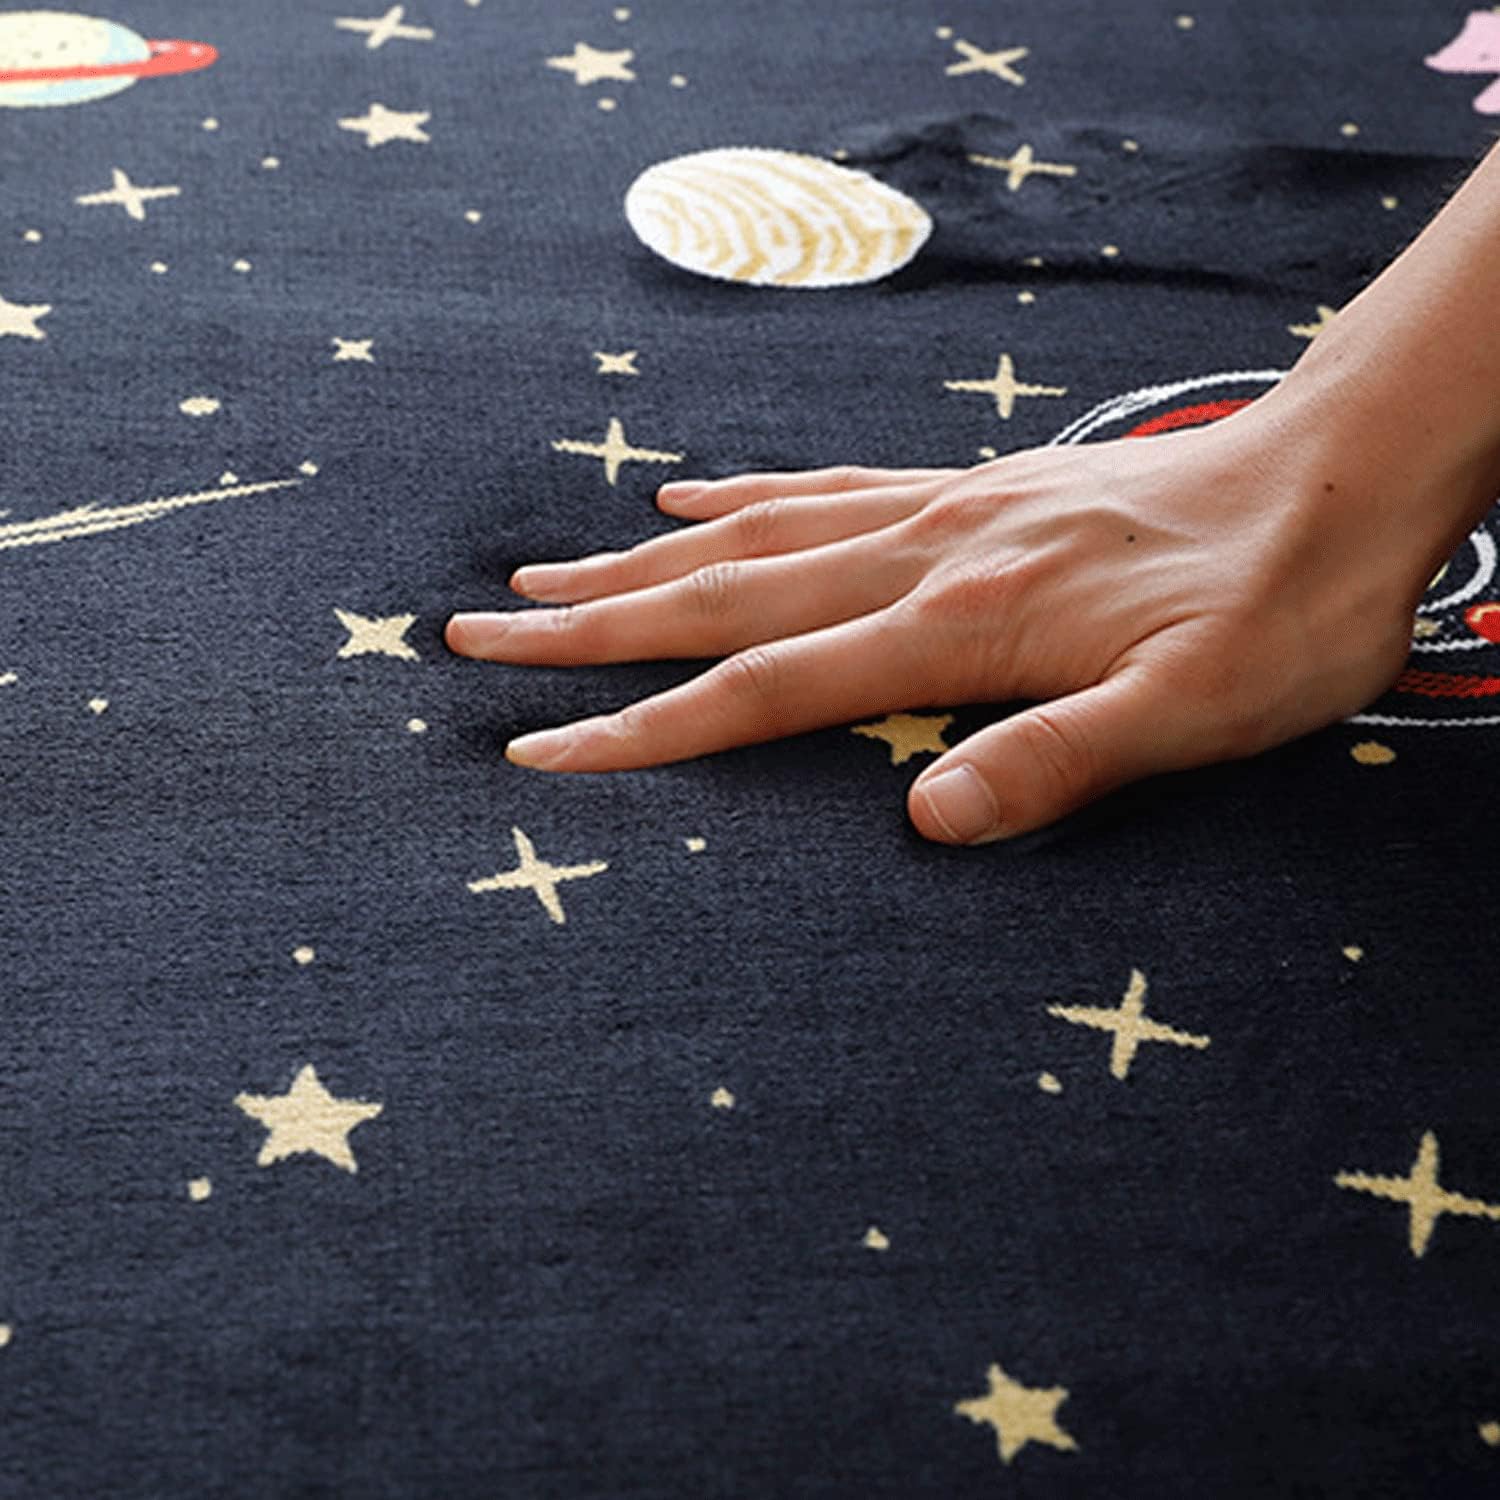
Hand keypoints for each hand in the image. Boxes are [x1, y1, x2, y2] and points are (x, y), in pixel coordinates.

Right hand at [445, 406, 1424, 843]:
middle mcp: (922, 554)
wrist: (1338, 478)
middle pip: (721, 596)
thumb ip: (1058, 761)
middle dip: (588, 630)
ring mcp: (936, 510)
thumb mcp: (1198, 711)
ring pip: (751, 535)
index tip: (535, 756)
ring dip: (637, 562)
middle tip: (473, 639)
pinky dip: (740, 495)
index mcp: (960, 623)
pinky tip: (682, 495)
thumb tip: (927, 823)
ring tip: (537, 576)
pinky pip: (822, 486)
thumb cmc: (1279, 608)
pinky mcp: (963, 487)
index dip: (643, 730)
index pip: (764, 688)